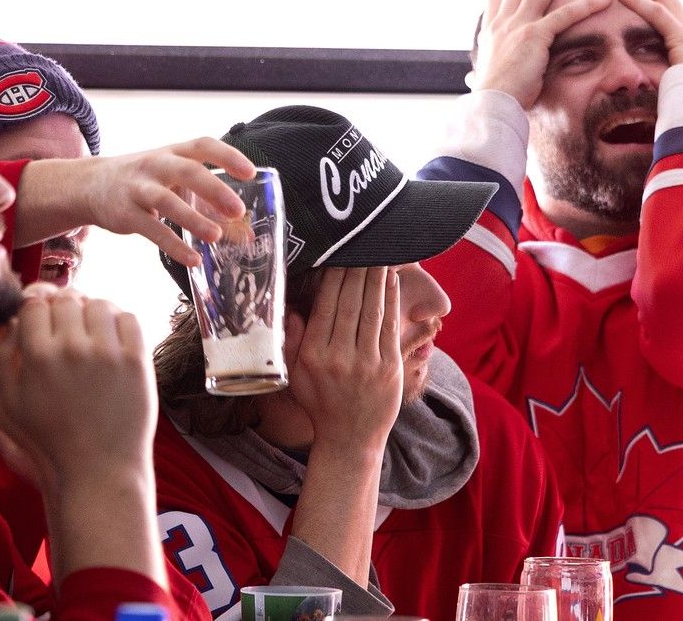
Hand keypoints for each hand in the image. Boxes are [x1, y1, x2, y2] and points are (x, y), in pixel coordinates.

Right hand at [0, 285, 167, 587]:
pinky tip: (113, 341)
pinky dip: (121, 322)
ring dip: (94, 312)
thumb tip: (5, 317)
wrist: (98, 468)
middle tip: (69, 327)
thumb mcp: (7, 400)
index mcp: (37, 356)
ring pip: (100, 303)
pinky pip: (129, 318)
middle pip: (68, 298)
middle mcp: (72, 348)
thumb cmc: (50, 436)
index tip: (44, 317)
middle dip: (66, 307)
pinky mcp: (136, 360)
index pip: (35, 302)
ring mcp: (108, 352)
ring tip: (91, 333)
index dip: (38, 306)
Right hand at [18, 137, 256, 267]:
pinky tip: (193, 259)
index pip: (203, 145)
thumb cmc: (146, 182)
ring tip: (216, 236)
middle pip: (187, 171)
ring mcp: (138, 188)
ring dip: (193, 219)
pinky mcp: (125, 213)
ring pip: (166, 201)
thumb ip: (209, 205)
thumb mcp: (174, 182)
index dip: (228, 156)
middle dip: (214, 189)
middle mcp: (156, 165)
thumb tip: (246, 235)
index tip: (250, 172)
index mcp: (174, 153)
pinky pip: (151, 230)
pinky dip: (173, 245)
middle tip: (237, 210)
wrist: (91, 185)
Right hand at [285, 267, 402, 450]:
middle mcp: (340, 358)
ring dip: (377, 279)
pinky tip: (391, 282)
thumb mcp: (294, 375)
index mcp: (314, 355)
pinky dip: (391, 301)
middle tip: (362, 244)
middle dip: (357, 270)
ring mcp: (367, 363)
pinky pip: (389, 327)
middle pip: (350, 303)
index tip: (339, 254)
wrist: (350, 439)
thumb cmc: (320, 403)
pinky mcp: (390, 369)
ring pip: (372, 311)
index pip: (326, 306)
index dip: (335, 277)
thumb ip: (292, 340)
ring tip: (380, 255)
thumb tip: (291, 306)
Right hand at [471, 0, 614, 107]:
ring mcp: (517, 26)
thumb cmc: (490, 99)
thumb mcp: (483, 78)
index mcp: (490, 30)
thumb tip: (473, 78)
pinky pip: (565, 13)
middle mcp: (502, 22)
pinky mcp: (535, 36)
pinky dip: (587, 4)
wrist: (491, 105)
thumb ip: (482, 70)